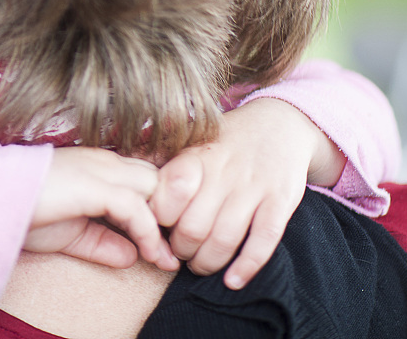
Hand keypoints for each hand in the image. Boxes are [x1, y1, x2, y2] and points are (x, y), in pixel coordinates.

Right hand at [25, 146, 178, 271]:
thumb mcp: (71, 234)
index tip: (161, 244)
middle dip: (170, 214)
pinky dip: (147, 233)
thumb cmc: (24, 211)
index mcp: (98, 166)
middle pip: (158, 179)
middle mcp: (105, 162)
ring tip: (164, 257)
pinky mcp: (96, 186)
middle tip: (172, 250)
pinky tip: (147, 254)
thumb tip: (133, 257)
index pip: (145, 178)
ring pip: (155, 189)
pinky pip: (136, 208)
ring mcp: (101, 170)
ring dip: (164, 224)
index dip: (157, 209)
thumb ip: (103, 242)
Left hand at [150, 97, 343, 288]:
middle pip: (193, 228)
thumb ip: (160, 162)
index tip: (156, 229)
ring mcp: (254, 188)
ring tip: (200, 265)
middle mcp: (223, 172)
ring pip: (225, 240)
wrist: (278, 125)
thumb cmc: (224, 143)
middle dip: (181, 250)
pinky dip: (246, 267)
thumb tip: (126, 179)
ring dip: (208, 262)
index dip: (158, 221)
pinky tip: (232, 281)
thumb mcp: (190, 143)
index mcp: (195, 158)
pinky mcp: (280, 202)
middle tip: (179, 254)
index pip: (167, 197)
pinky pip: (263, 242)